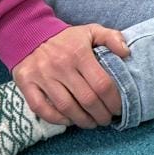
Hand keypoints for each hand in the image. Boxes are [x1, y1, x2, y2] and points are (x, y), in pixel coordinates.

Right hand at [13, 24, 130, 128]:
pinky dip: (57, 119)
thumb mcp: (91, 31)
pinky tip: (69, 121)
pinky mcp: (26, 84)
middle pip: (86, 99)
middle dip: (101, 114)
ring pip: (66, 107)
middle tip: (107, 119)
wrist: (30, 34)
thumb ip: (111, 38)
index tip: (118, 108)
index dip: (113, 101)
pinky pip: (41, 108)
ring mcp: (42, 76)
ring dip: (82, 121)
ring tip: (92, 123)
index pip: (102, 84)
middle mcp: (60, 65)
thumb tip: (127, 53)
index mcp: (79, 53)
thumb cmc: (67, 38)